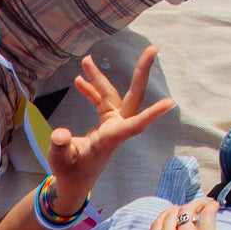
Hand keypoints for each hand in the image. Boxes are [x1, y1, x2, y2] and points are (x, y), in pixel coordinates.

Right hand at [42, 50, 175, 212]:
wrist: (74, 181)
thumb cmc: (69, 172)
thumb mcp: (60, 160)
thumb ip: (60, 145)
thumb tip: (60, 134)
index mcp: (111, 139)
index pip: (135, 125)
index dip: (151, 114)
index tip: (170, 102)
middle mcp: (116, 129)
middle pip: (133, 97)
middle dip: (142, 72)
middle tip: (153, 48)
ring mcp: (113, 124)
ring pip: (111, 95)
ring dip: (99, 78)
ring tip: (85, 60)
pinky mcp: (106, 122)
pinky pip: (101, 100)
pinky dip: (91, 90)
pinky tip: (80, 80)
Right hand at [127, 197, 230, 229]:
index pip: (157, 225)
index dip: (166, 216)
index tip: (175, 214)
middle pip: (172, 214)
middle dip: (181, 209)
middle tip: (191, 208)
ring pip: (188, 211)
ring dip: (196, 204)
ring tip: (203, 205)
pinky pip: (207, 214)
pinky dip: (211, 206)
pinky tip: (214, 205)